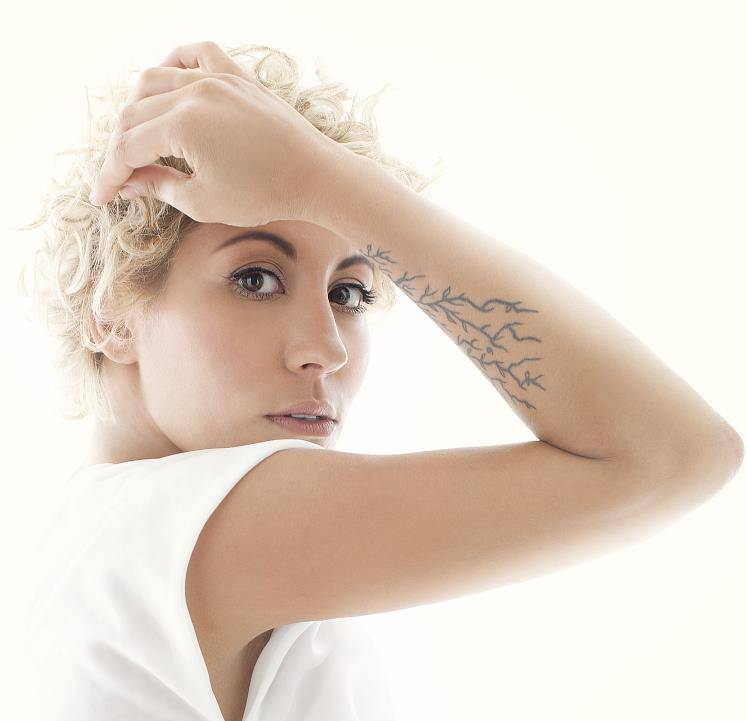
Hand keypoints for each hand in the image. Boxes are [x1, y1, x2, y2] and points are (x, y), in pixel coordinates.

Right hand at [88, 40, 344, 226]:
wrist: (315, 177)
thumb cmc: (264, 195)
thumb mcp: (203, 201)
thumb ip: (159, 187)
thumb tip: (128, 182)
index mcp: (183, 124)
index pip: (128, 146)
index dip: (110, 174)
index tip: (102, 196)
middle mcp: (195, 91)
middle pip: (135, 113)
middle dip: (120, 148)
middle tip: (119, 176)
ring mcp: (218, 78)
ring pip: (156, 80)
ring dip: (138, 108)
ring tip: (138, 138)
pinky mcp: (238, 76)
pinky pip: (198, 53)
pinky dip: (176, 63)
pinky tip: (169, 82)